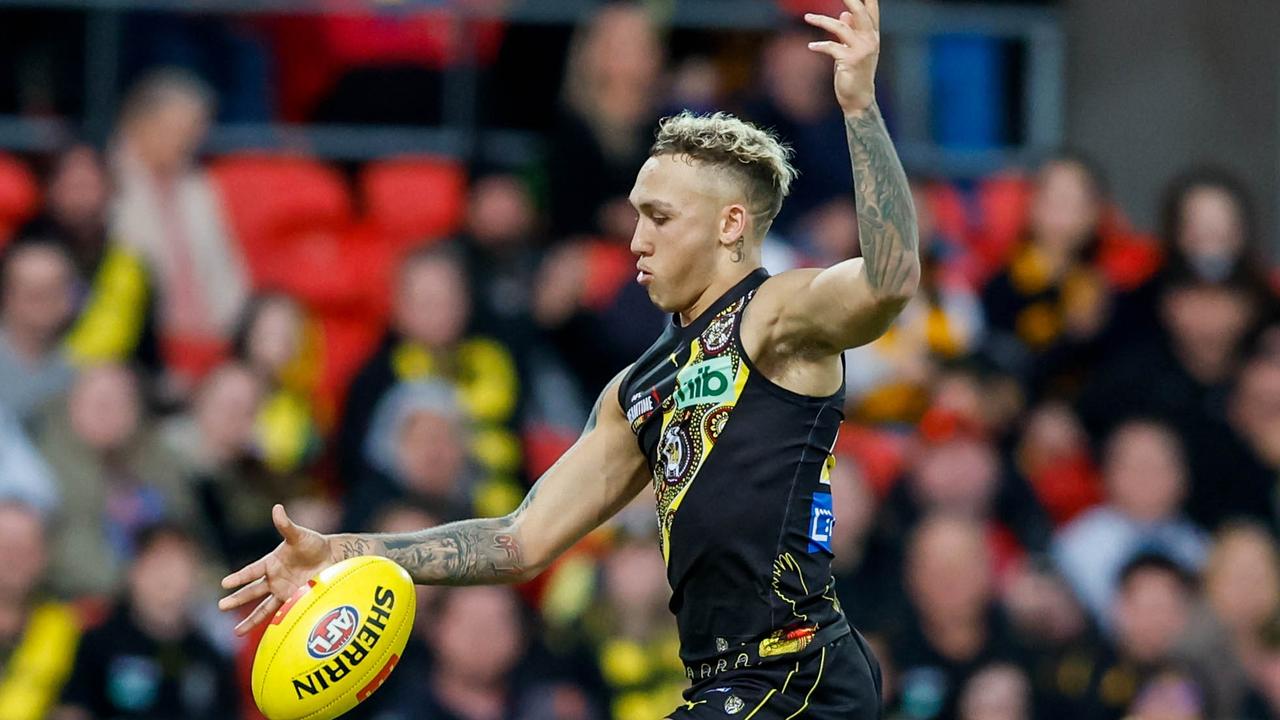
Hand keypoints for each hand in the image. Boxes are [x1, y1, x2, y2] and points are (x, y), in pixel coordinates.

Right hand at [218, 504, 336, 635]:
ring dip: (250, 619)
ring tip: (237, 632)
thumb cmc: (314, 544)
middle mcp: (274, 578)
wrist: (333, 558)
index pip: (251, 571)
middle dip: (237, 599)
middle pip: (252, 591)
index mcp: (271, 563)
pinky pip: (281, 613)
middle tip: (221, 606)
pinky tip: (263, 634)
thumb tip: (277, 508)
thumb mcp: (299, 535)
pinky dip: (274, 623)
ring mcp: (283, 591)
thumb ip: (286, 526)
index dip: (239, 577)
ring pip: (263, 608)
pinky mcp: (295, 600)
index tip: (224, 583)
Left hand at [804, 0, 880, 115]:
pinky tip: (811, 46)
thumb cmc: (855, 73)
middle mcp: (870, 40)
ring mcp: (862, 50)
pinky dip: (819, 45)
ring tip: (807, 17)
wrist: (858, 98)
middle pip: (861, 12)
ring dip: (822, 20)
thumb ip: (850, 31)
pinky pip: (831, 47)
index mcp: (872, 35)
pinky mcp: (850, 60)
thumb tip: (844, 14)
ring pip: (841, 27)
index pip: (871, 10)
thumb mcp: (852, 49)